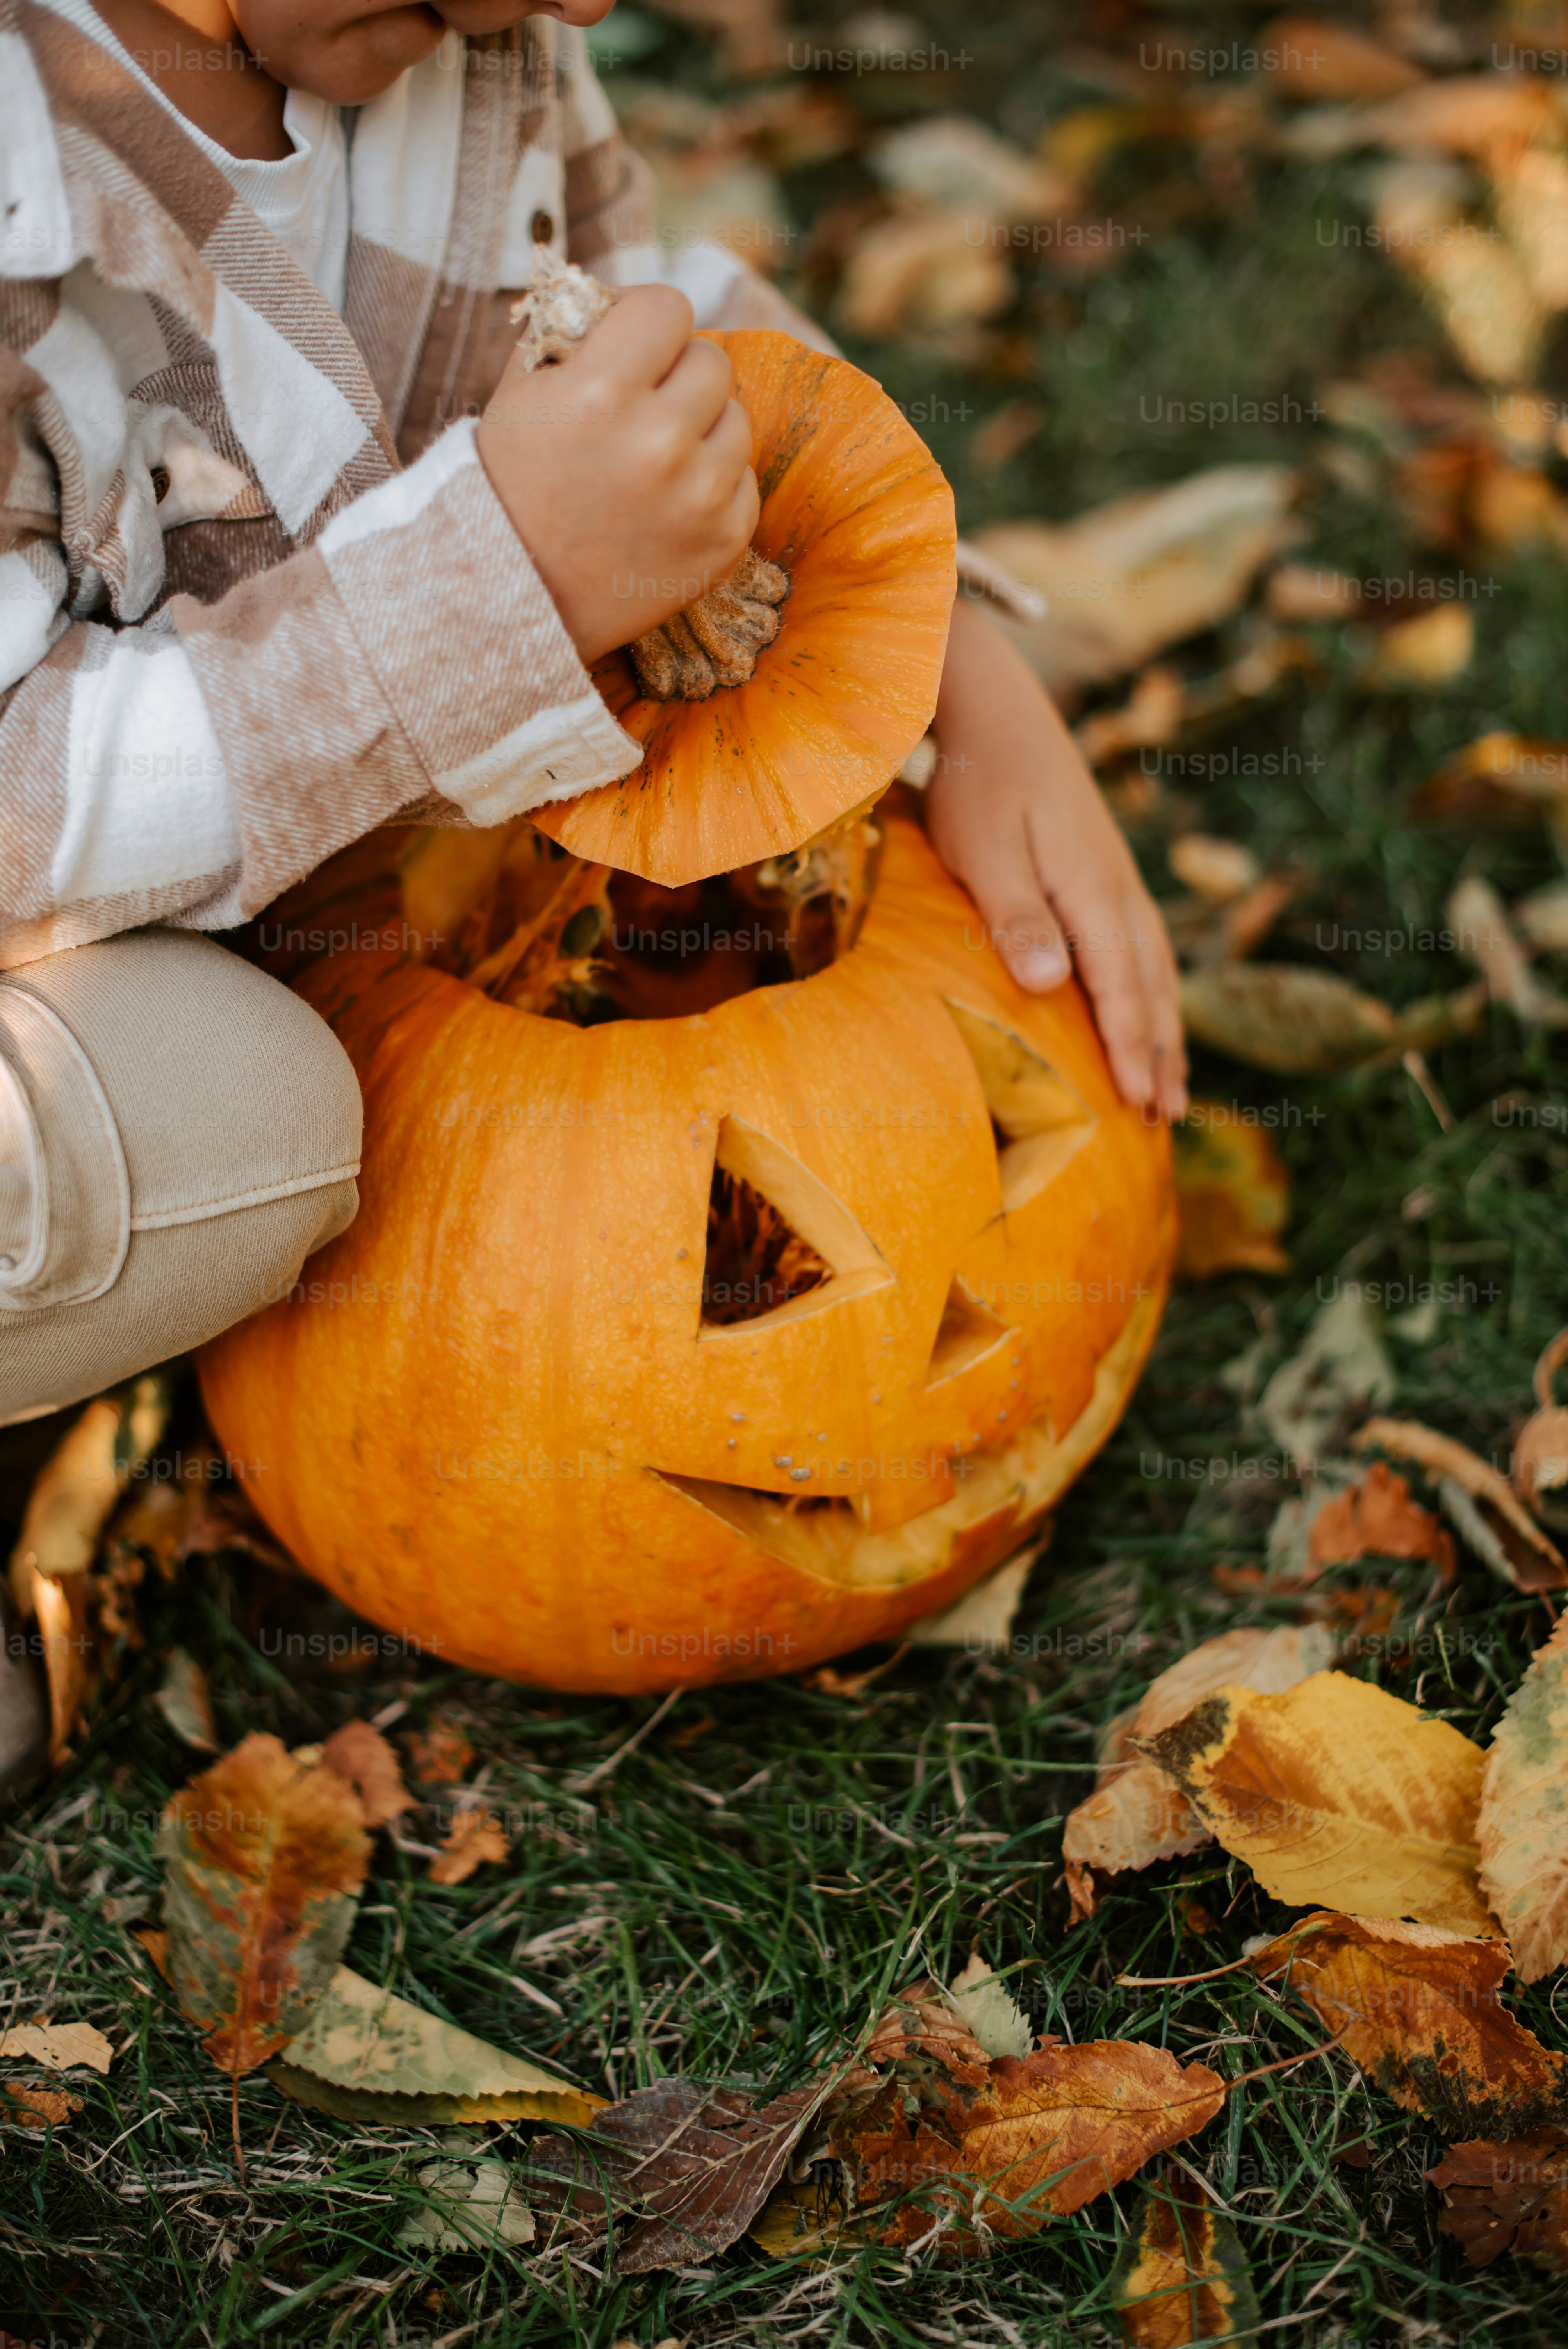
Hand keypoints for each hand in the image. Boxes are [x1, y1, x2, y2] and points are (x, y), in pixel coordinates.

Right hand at [475, 286, 759, 662]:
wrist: (509, 598)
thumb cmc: (509, 486)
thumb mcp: (520, 392)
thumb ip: (573, 331)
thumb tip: (618, 299)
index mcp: (602, 390)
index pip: (668, 307)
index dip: (646, 323)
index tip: (630, 348)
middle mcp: (659, 442)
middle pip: (712, 363)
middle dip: (677, 377)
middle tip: (641, 409)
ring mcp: (699, 497)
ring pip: (737, 420)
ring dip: (702, 431)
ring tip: (654, 461)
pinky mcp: (724, 541)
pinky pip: (745, 481)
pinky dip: (713, 486)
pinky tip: (667, 504)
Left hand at [926, 596, 1186, 1121]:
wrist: (999, 716)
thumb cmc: (981, 786)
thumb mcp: (985, 850)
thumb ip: (1015, 916)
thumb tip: (1049, 982)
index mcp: (1091, 891)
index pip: (1119, 988)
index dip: (1132, 1050)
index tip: (1139, 1103)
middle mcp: (1117, 891)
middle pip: (1150, 987)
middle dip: (1161, 1055)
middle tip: (1166, 1117)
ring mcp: (1118, 882)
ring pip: (1154, 970)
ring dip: (1166, 1030)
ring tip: (1171, 1087)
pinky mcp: (1105, 874)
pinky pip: (1143, 949)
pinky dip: (1154, 993)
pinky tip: (1152, 1013)